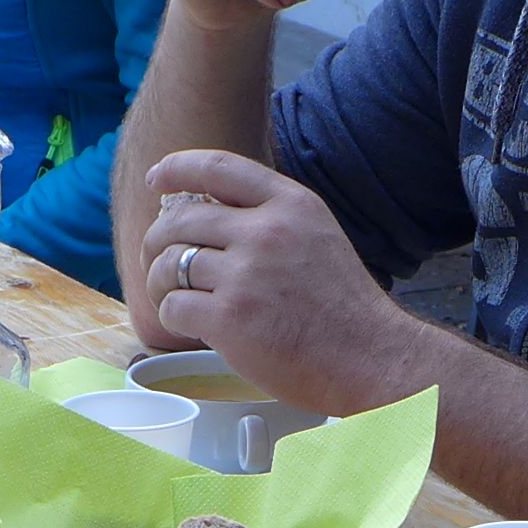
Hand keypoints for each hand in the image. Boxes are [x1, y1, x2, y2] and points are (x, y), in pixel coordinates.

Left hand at [139, 148, 413, 406]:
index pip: (219, 167)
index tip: (156, 178)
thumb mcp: (317, 238)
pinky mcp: (230, 317)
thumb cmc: (343, 310)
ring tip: (172, 299)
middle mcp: (267, 231)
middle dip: (157, 242)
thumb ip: (272, 221)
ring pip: (169, 264)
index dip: (178, 167)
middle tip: (158, 263)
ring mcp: (247, 274)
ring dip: (159, 284)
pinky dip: (171, 318)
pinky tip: (189, 326)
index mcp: (291, 205)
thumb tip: (210, 216)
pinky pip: (173, 307)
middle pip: (180, 221)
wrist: (371, 360)